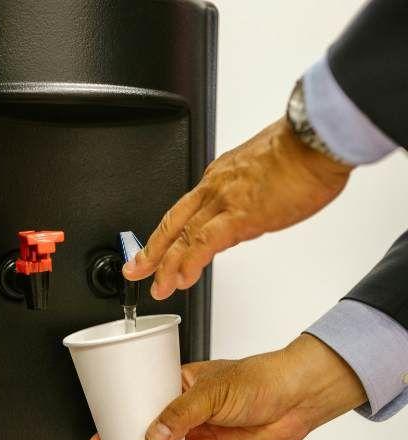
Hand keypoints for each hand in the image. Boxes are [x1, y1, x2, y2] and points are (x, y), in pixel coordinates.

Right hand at [87, 334, 365, 439]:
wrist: (298, 400)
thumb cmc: (262, 379)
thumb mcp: (213, 391)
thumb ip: (181, 414)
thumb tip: (154, 435)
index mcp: (181, 386)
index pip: (142, 398)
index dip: (120, 410)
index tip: (102, 421)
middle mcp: (187, 412)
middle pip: (148, 430)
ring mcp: (199, 436)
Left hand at [123, 117, 352, 299]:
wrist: (317, 139)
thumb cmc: (304, 150)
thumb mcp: (268, 170)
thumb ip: (254, 192)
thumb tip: (256, 210)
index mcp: (221, 176)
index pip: (188, 209)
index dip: (174, 232)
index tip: (166, 247)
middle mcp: (215, 187)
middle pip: (174, 222)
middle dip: (152, 249)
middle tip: (137, 269)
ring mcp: (224, 202)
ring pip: (183, 236)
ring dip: (166, 265)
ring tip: (158, 286)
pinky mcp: (240, 216)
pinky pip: (204, 243)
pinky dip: (189, 263)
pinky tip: (181, 278)